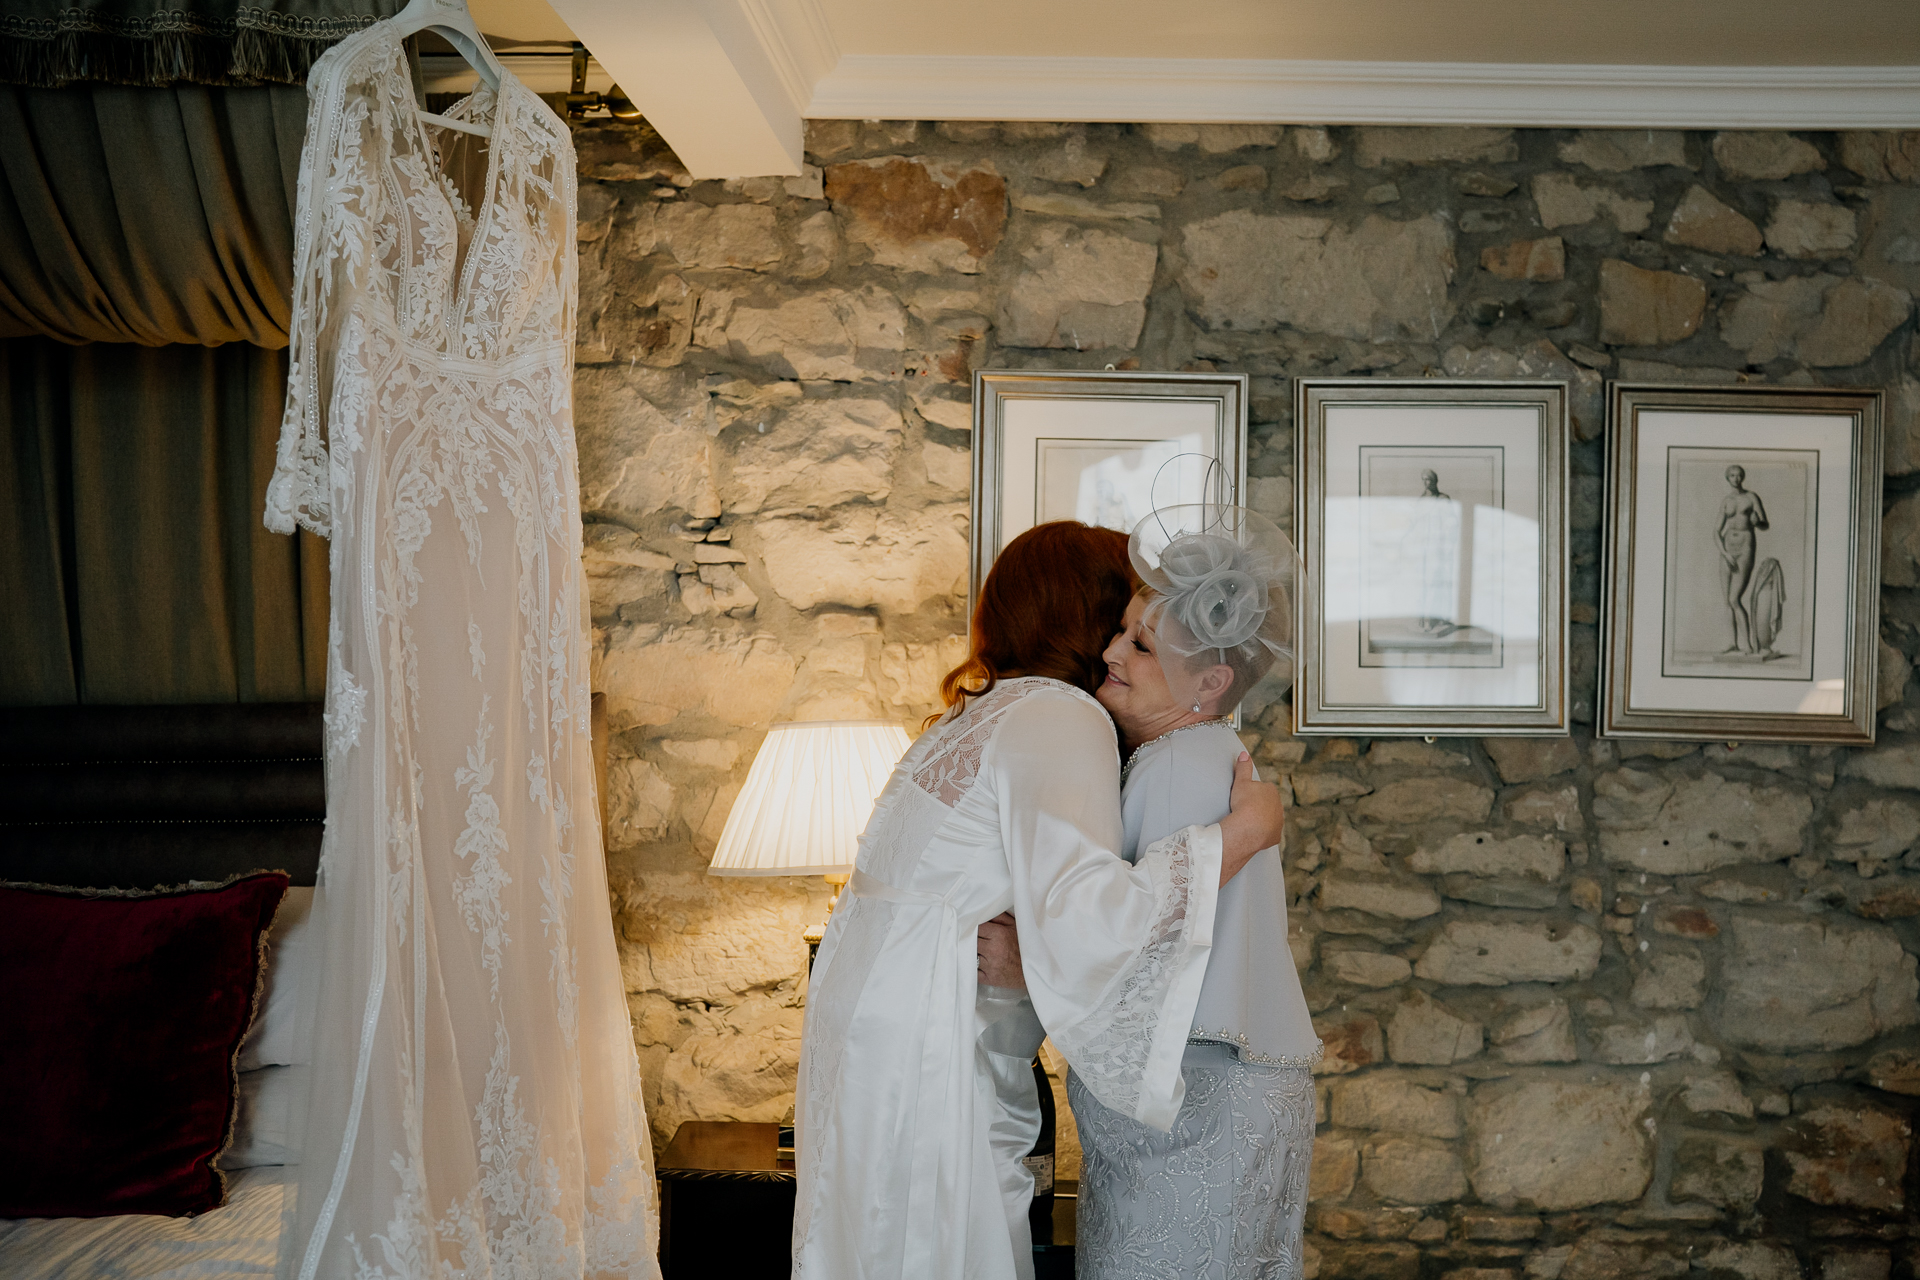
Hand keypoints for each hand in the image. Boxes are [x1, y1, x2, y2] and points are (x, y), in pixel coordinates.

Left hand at [976, 912, 1024, 989]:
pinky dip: (973, 967)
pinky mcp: (988, 979)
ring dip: (971, 953)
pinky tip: (979, 963)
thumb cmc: (1023, 947)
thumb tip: (984, 909)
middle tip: (975, 939)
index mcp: (999, 934)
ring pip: (970, 955)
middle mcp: (993, 950)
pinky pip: (973, 971)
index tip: (972, 927)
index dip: (973, 927)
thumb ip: (999, 916)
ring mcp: (990, 966)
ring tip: (978, 950)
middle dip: (971, 939)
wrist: (1032, 971)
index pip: (975, 927)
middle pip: (970, 941)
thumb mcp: (1014, 926)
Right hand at [1219, 751, 1284, 884]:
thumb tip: (1244, 754)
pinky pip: (1269, 833)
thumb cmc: (1244, 804)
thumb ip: (1243, 768)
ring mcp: (1278, 822)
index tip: (1245, 798)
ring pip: (1270, 819)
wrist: (1248, 828)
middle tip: (1245, 810)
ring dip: (1262, 820)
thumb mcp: (1241, 782)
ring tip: (1249, 822)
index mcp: (1272, 791)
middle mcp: (1279, 806)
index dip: (1253, 793)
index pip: (1263, 789)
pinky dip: (1263, 834)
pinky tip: (1254, 834)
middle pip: (1268, 804)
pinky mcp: (1275, 836)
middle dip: (1259, 806)